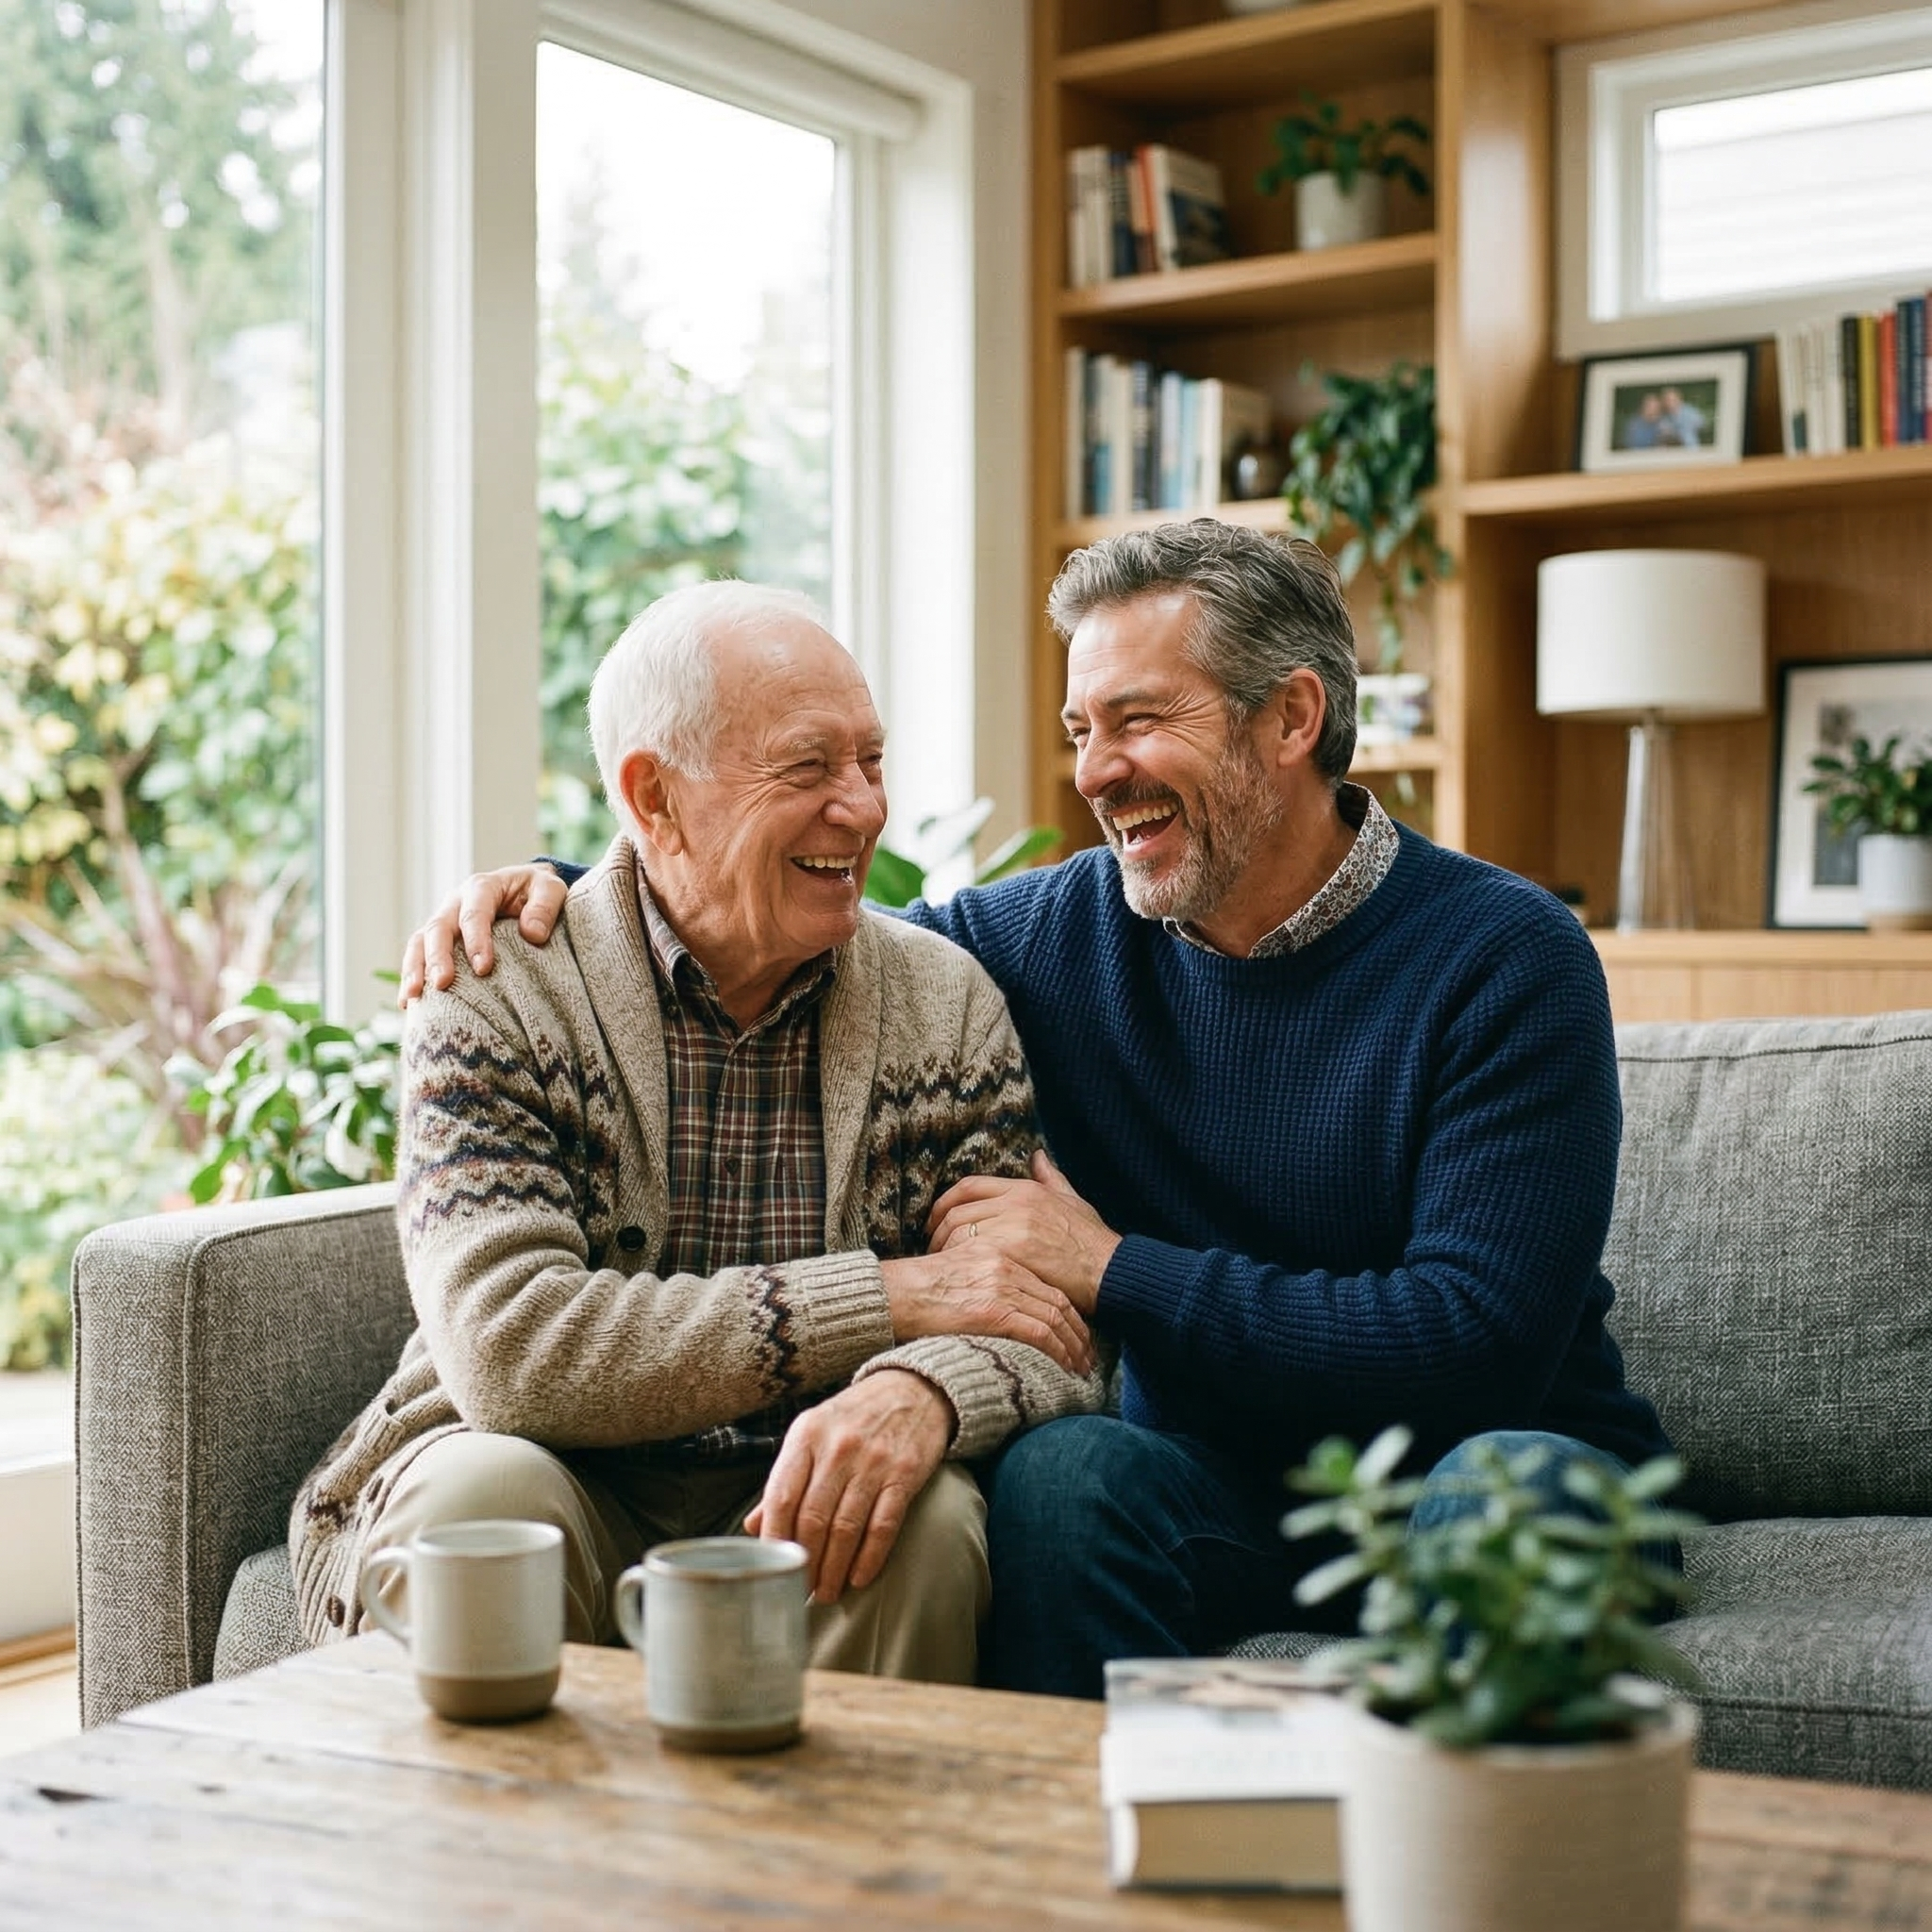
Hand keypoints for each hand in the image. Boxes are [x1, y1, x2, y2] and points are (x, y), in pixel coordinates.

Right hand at [398, 865, 569, 1004]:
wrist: (526, 890)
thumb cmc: (538, 892)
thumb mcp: (551, 889)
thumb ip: (545, 905)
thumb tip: (532, 933)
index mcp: (482, 887)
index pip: (475, 912)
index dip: (476, 939)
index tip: (483, 968)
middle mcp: (456, 902)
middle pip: (439, 927)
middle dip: (438, 956)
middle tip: (443, 983)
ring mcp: (444, 920)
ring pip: (421, 941)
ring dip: (415, 968)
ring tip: (413, 996)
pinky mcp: (438, 939)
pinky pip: (417, 955)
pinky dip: (411, 976)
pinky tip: (408, 1002)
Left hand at [743, 1371, 950, 1601]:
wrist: (913, 1390)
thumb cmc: (853, 1418)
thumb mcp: (812, 1434)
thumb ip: (785, 1479)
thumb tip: (753, 1526)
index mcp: (806, 1436)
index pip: (782, 1497)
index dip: (775, 1540)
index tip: (773, 1569)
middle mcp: (837, 1447)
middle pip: (812, 1519)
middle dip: (805, 1563)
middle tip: (802, 1591)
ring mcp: (873, 1460)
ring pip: (846, 1528)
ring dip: (834, 1569)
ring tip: (827, 1592)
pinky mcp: (905, 1473)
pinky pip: (883, 1525)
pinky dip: (870, 1557)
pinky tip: (859, 1577)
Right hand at [878, 1241, 1094, 1375]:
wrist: (894, 1295)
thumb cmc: (918, 1292)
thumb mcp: (959, 1273)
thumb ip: (985, 1283)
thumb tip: (1001, 1312)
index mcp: (999, 1254)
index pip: (1047, 1286)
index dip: (1069, 1312)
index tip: (1077, 1333)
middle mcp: (1006, 1266)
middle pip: (1057, 1301)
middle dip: (1078, 1332)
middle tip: (1088, 1355)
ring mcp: (1001, 1288)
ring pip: (1055, 1317)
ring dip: (1074, 1346)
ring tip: (1081, 1367)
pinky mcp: (994, 1311)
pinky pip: (1040, 1333)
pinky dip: (1059, 1351)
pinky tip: (1065, 1367)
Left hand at [927, 1151, 1119, 1316]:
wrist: (1110, 1270)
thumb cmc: (1092, 1242)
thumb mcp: (1072, 1200)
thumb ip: (1051, 1177)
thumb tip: (1038, 1155)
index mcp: (1026, 1188)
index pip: (969, 1186)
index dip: (945, 1203)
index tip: (936, 1220)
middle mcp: (1016, 1201)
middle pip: (957, 1209)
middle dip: (938, 1229)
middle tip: (933, 1248)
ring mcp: (1013, 1225)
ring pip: (958, 1230)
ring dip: (944, 1248)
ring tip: (944, 1265)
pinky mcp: (1013, 1251)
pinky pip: (970, 1251)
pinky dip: (957, 1261)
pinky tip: (958, 1274)